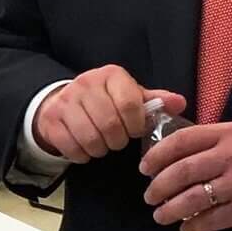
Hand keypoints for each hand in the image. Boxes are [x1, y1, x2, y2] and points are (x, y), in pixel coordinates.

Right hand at [34, 67, 185, 163]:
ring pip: (90, 138)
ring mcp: (65, 100)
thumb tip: (179, 103)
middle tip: (117, 140)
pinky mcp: (51, 119)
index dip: (135, 125)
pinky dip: (82, 155)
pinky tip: (85, 149)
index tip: (134, 130)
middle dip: (118, 140)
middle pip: (110, 125)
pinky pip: (71, 147)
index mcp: (111, 75)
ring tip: (103, 145)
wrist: (64, 102)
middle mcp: (86, 83)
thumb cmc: (105, 101)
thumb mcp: (130, 96)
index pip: (130, 104)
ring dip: (100, 149)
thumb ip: (155, 102)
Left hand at [141, 120, 231, 230]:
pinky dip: (195, 226)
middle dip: (159, 187)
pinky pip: (214, 220)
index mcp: (226, 134)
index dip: (158, 154)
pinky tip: (186, 228)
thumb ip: (211, 140)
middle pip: (183, 172)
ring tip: (160, 216)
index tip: (144, 167)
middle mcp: (230, 157)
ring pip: (194, 199)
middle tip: (149, 197)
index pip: (182, 141)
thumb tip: (172, 150)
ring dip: (171, 209)